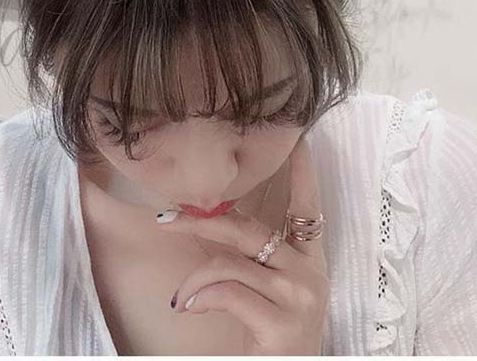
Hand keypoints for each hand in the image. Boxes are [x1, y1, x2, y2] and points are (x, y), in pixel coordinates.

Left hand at [155, 136, 329, 355]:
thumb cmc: (271, 338)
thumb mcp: (268, 291)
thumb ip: (252, 257)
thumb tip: (212, 219)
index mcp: (309, 262)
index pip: (307, 207)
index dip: (303, 172)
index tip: (299, 138)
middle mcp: (309, 273)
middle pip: (249, 228)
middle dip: (203, 219)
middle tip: (166, 218)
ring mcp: (299, 297)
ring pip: (232, 259)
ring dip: (195, 276)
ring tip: (181, 297)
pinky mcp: (283, 323)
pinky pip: (228, 290)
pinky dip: (200, 296)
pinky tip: (189, 308)